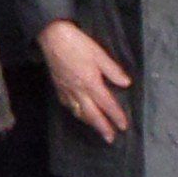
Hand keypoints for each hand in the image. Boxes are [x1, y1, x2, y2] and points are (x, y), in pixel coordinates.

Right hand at [41, 19, 132, 142]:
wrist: (52, 38)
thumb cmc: (77, 44)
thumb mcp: (100, 54)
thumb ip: (113, 70)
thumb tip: (126, 84)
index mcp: (90, 82)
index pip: (106, 104)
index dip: (116, 116)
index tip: (123, 126)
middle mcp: (78, 90)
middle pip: (91, 113)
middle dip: (102, 127)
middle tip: (110, 138)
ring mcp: (66, 90)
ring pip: (78, 112)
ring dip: (89, 122)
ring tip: (97, 130)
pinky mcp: (57, 87)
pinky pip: (67, 105)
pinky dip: (75, 113)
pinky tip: (78, 113)